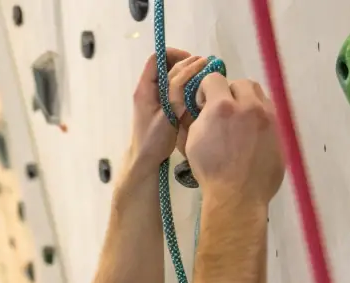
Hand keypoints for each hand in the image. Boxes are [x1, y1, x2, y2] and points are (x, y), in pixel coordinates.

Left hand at [129, 48, 211, 166]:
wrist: (146, 160)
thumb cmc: (153, 140)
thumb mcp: (167, 113)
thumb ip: (177, 90)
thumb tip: (192, 66)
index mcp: (145, 88)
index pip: (157, 58)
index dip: (174, 55)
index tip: (193, 62)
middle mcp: (148, 89)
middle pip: (166, 65)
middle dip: (185, 64)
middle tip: (204, 71)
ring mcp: (155, 97)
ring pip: (171, 76)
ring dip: (187, 75)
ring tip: (203, 80)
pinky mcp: (162, 105)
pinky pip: (174, 88)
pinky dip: (186, 86)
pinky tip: (197, 92)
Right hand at [182, 75, 284, 206]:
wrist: (238, 196)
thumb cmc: (210, 172)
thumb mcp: (192, 142)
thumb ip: (198, 118)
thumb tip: (202, 108)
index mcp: (222, 107)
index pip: (214, 79)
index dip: (205, 89)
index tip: (203, 103)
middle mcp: (248, 106)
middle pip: (241, 83)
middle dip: (229, 92)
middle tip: (223, 110)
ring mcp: (267, 118)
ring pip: (259, 96)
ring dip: (247, 102)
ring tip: (239, 121)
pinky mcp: (278, 130)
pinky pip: (269, 114)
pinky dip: (258, 118)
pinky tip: (250, 136)